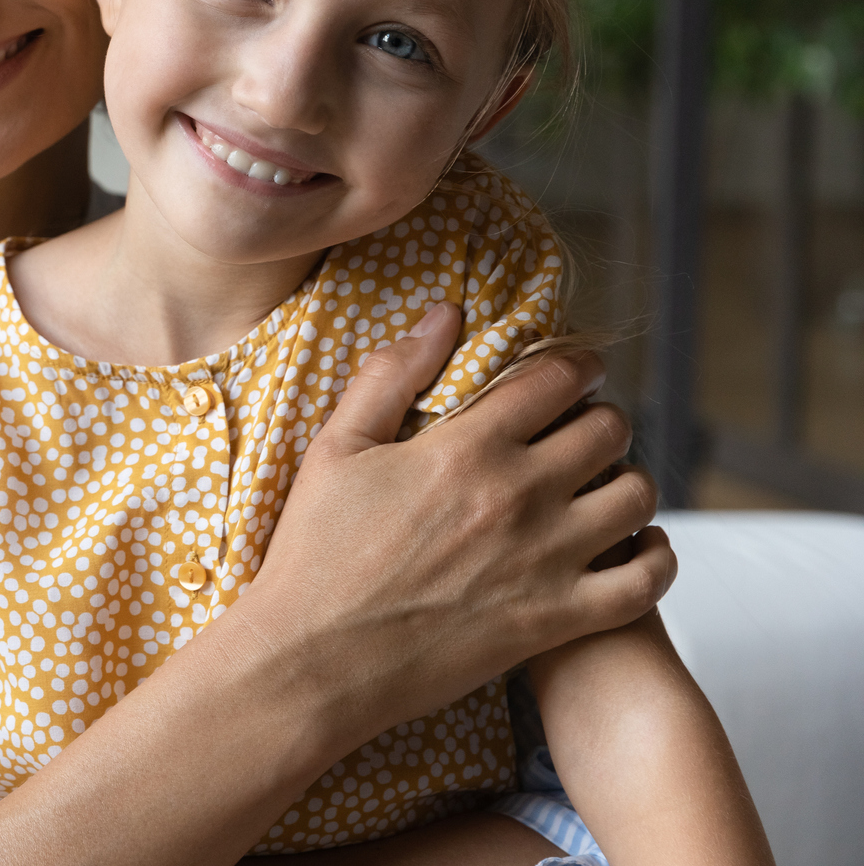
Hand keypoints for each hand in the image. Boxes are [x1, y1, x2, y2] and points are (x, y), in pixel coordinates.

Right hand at [225, 303, 674, 745]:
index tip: (576, 368)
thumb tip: (443, 315)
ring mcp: (547, 560)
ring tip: (603, 484)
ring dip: (628, 480)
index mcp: (467, 447)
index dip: (576, 364)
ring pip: (637, 497)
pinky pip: (645, 581)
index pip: (555, 380)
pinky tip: (637, 547)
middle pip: (609, 431)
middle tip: (581, 428)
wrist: (318, 657)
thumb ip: (390, 375)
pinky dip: (655, 557)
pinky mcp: (558, 619)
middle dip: (600, 418)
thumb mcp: (336, 447)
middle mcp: (519, 495)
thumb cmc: (317, 551)